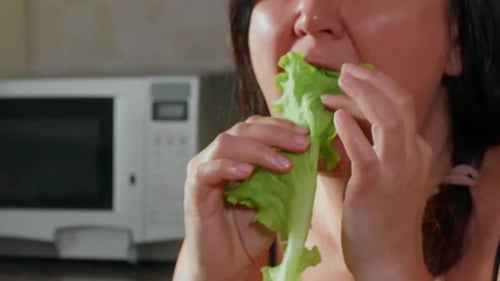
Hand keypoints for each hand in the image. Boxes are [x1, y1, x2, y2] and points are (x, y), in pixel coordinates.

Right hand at [180, 115, 309, 280]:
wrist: (227, 264)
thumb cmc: (249, 233)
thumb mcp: (276, 200)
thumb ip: (286, 178)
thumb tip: (312, 157)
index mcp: (236, 155)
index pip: (255, 127)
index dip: (280, 126)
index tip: (305, 134)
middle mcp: (217, 157)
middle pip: (243, 130)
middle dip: (276, 134)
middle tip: (301, 144)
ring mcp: (203, 171)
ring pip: (226, 144)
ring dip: (259, 150)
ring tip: (283, 164)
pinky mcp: (194, 191)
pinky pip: (208, 171)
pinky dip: (228, 167)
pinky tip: (247, 172)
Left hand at [322, 64, 433, 279]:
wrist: (388, 261)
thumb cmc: (378, 220)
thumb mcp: (375, 178)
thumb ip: (359, 151)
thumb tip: (334, 126)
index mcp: (413, 152)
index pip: (399, 107)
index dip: (375, 88)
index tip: (349, 82)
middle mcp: (411, 156)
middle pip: (399, 103)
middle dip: (373, 80)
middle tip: (345, 69)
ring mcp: (397, 170)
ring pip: (388, 118)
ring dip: (363, 94)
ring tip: (339, 80)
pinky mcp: (375, 186)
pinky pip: (366, 151)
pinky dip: (351, 130)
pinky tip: (335, 116)